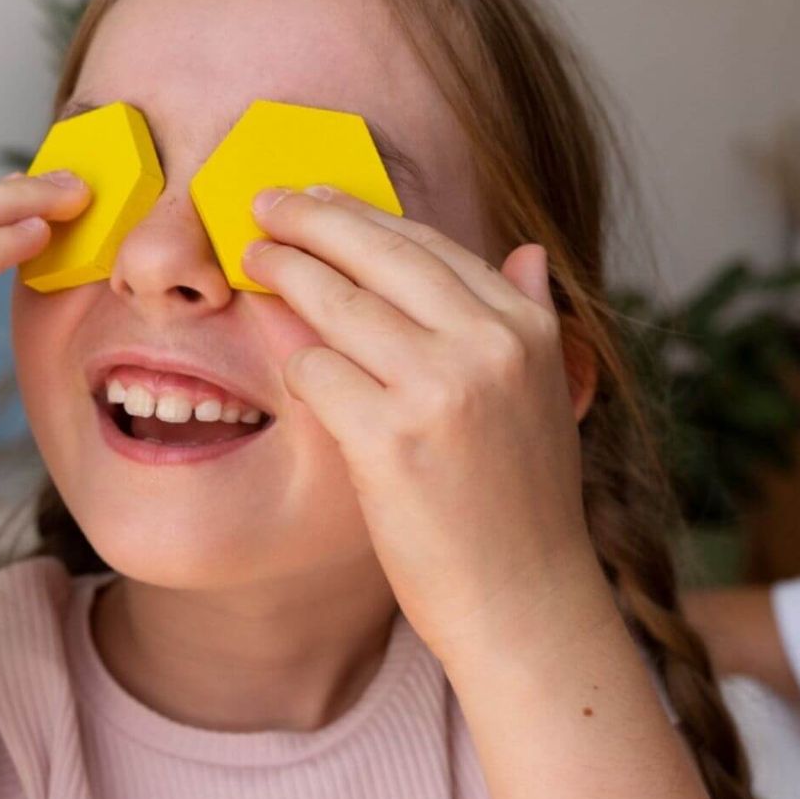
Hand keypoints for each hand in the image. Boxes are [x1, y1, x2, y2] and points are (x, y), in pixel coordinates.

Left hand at [244, 185, 606, 660]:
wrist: (524, 602)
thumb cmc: (523, 507)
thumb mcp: (545, 397)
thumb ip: (530, 319)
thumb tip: (525, 249)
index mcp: (528, 328)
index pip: (430, 246)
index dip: (366, 215)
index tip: (322, 196)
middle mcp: (489, 346)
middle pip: (379, 254)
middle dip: (312, 219)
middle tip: (266, 202)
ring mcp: (439, 390)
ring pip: (337, 304)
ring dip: (285, 273)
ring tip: (254, 259)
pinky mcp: (389, 439)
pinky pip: (315, 371)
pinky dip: (293, 361)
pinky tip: (279, 355)